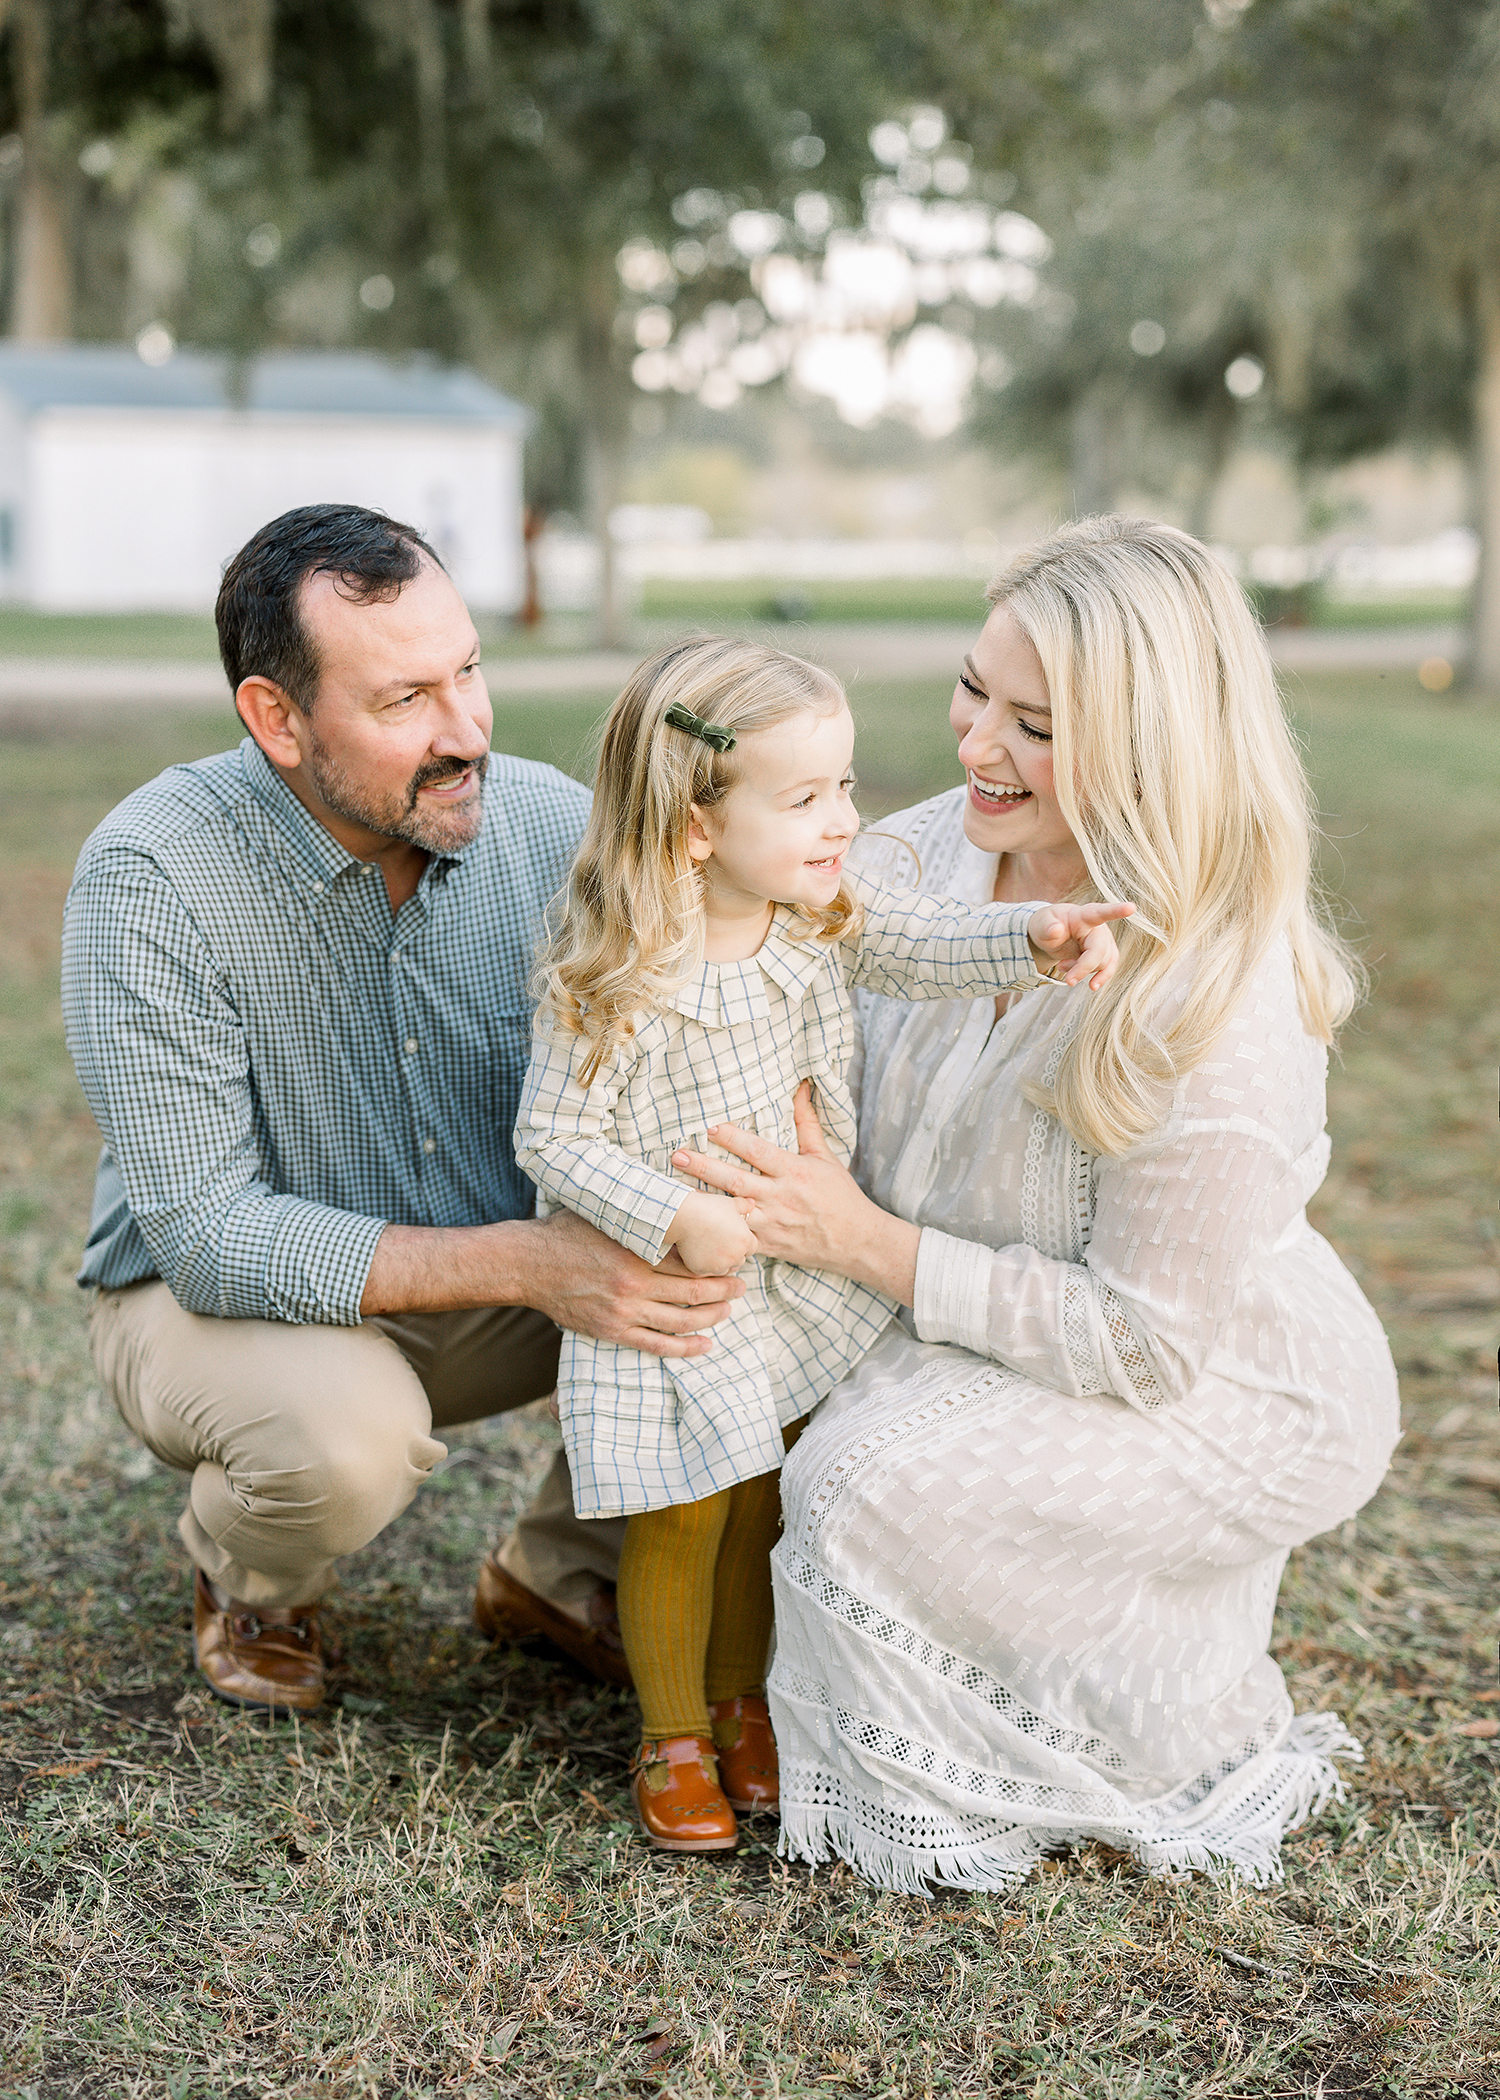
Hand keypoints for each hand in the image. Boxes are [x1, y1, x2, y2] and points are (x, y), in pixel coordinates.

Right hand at [512, 1209, 745, 1358]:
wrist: (529, 1264)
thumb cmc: (568, 1231)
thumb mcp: (606, 1212)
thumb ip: (641, 1210)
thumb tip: (677, 1197)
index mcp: (636, 1251)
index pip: (691, 1260)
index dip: (717, 1262)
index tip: (734, 1257)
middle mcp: (633, 1283)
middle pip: (694, 1292)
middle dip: (724, 1290)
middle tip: (741, 1286)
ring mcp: (623, 1311)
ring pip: (681, 1321)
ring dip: (711, 1317)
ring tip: (727, 1310)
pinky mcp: (612, 1330)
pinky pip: (656, 1345)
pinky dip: (684, 1348)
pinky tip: (704, 1344)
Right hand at [669, 1189, 757, 1275]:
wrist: (685, 1216)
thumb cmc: (709, 1207)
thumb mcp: (730, 1203)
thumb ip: (744, 1206)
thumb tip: (752, 1203)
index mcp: (745, 1241)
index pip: (752, 1247)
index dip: (743, 1242)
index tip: (732, 1236)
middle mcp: (735, 1256)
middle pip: (739, 1259)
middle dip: (733, 1253)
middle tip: (720, 1241)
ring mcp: (718, 1265)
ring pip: (724, 1268)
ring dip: (720, 1261)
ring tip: (709, 1246)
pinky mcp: (702, 1270)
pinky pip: (706, 1271)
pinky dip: (703, 1263)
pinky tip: (697, 1251)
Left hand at [672, 1082, 919, 1304]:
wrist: (856, 1241)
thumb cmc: (840, 1196)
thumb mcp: (825, 1158)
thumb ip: (807, 1124)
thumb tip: (801, 1087)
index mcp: (794, 1172)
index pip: (759, 1152)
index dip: (734, 1139)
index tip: (710, 1127)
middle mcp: (781, 1197)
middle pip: (737, 1180)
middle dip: (705, 1168)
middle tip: (678, 1154)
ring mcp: (772, 1224)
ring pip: (731, 1211)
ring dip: (702, 1201)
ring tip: (674, 1191)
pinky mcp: (767, 1245)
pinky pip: (736, 1239)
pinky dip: (715, 1233)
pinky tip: (692, 1226)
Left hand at [1026, 898, 1134, 988]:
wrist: (1051, 933)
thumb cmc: (1048, 924)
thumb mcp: (1041, 924)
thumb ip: (1047, 926)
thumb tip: (1055, 930)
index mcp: (1084, 915)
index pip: (1101, 912)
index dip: (1117, 911)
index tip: (1131, 907)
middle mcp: (1099, 927)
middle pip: (1099, 950)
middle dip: (1084, 967)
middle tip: (1068, 981)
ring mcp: (1104, 941)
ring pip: (1102, 963)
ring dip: (1081, 971)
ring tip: (1062, 966)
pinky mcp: (1105, 954)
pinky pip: (1108, 968)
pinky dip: (1101, 978)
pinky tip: (1092, 985)